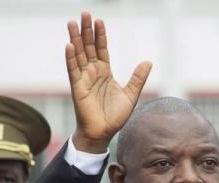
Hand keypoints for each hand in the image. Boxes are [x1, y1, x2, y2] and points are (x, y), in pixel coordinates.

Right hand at [66, 12, 151, 152]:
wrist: (104, 133)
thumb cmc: (115, 117)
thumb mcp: (130, 95)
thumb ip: (137, 78)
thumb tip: (148, 62)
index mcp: (105, 73)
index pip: (102, 49)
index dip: (101, 35)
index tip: (99, 20)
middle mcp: (93, 73)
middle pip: (89, 47)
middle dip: (86, 31)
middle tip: (84, 13)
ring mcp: (84, 79)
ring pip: (79, 55)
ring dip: (75, 39)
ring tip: (72, 23)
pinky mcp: (77, 88)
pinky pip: (73, 70)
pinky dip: (71, 58)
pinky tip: (69, 45)